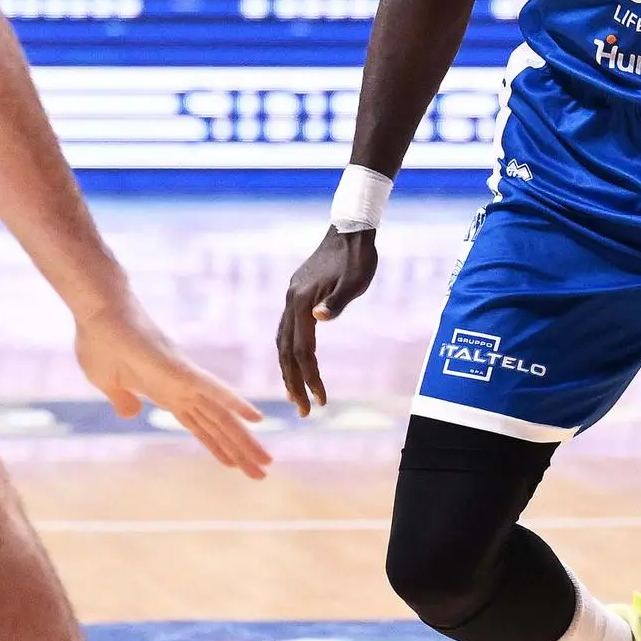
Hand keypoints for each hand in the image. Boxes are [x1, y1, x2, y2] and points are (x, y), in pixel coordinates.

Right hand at [72, 296, 267, 475]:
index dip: (218, 447)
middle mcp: (182, 390)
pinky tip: (257, 418)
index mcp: (166, 395)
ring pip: (221, 415)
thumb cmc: (100, 342)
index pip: (199, 428)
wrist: (97, 314)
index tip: (235, 466)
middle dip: (239, 451)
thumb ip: (122, 400)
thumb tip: (131, 414)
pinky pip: (213, 389)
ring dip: (244, 439)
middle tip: (262, 473)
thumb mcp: (108, 384)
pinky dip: (235, 403)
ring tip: (266, 462)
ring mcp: (184, 380)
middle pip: (217, 426)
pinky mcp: (181, 369)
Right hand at [275, 227, 377, 413]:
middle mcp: (291, 301)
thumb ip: (338, 301)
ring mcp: (291, 297)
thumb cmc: (358, 257)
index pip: (302, 350)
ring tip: (297, 395)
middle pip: (285, 351)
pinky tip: (296, 362)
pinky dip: (288, 352)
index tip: (321, 400)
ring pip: (282, 342)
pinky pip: (286, 330)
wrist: (350, 229)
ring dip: (288, 371)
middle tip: (306, 412)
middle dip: (295, 383)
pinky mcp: (296, 294)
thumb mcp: (356, 280)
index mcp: (302, 301)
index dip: (310, 378)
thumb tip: (320, 319)